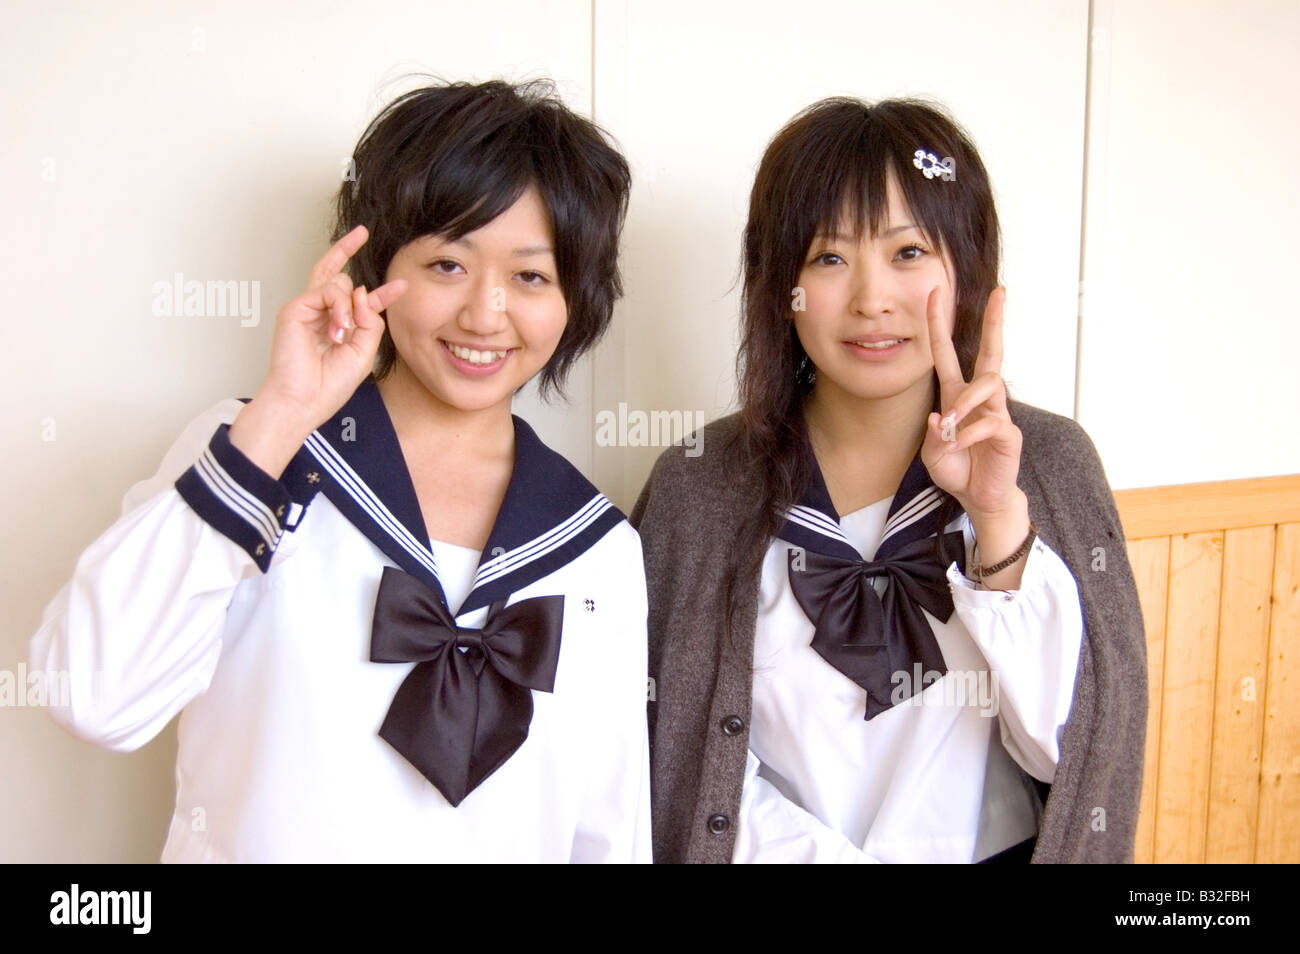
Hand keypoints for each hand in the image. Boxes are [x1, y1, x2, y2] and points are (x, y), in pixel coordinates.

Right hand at [229, 226, 406, 474]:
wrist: (305, 401)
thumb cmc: (329, 384)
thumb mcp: (363, 351)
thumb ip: (370, 321)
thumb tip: (365, 292)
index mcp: (336, 325)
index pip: (358, 300)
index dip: (380, 293)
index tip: (401, 285)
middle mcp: (320, 313)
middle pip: (335, 273)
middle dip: (347, 251)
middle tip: (362, 233)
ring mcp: (306, 309)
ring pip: (338, 282)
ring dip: (350, 306)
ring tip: (344, 333)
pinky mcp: (295, 309)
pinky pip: (326, 290)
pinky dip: (338, 306)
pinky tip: (337, 329)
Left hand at [920, 286, 1022, 519]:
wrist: (979, 497)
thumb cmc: (957, 470)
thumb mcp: (932, 453)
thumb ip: (932, 436)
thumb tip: (938, 416)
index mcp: (956, 396)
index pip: (946, 353)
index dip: (939, 324)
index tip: (935, 293)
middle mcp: (979, 398)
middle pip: (990, 352)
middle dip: (994, 321)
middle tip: (1000, 293)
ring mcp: (997, 413)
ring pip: (988, 384)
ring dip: (965, 401)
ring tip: (949, 423)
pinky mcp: (1008, 433)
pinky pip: (989, 423)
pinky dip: (968, 435)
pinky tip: (957, 446)